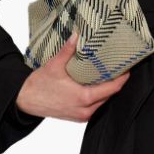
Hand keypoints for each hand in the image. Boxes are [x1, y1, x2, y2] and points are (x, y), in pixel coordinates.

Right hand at [15, 32, 130, 122]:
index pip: (112, 89)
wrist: (25, 100)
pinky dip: (98, 97)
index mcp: (83, 98)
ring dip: (107, 91)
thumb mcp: (54, 65)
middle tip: (119, 69)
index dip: (122, 79)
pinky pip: (94, 107)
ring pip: (103, 102)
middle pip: (109, 96)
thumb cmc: (39, 85)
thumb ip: (68, 50)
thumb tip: (77, 35)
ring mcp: (82, 115)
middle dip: (116, 83)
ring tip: (109, 76)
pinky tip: (97, 86)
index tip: (128, 69)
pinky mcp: (78, 117)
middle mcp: (85, 110)